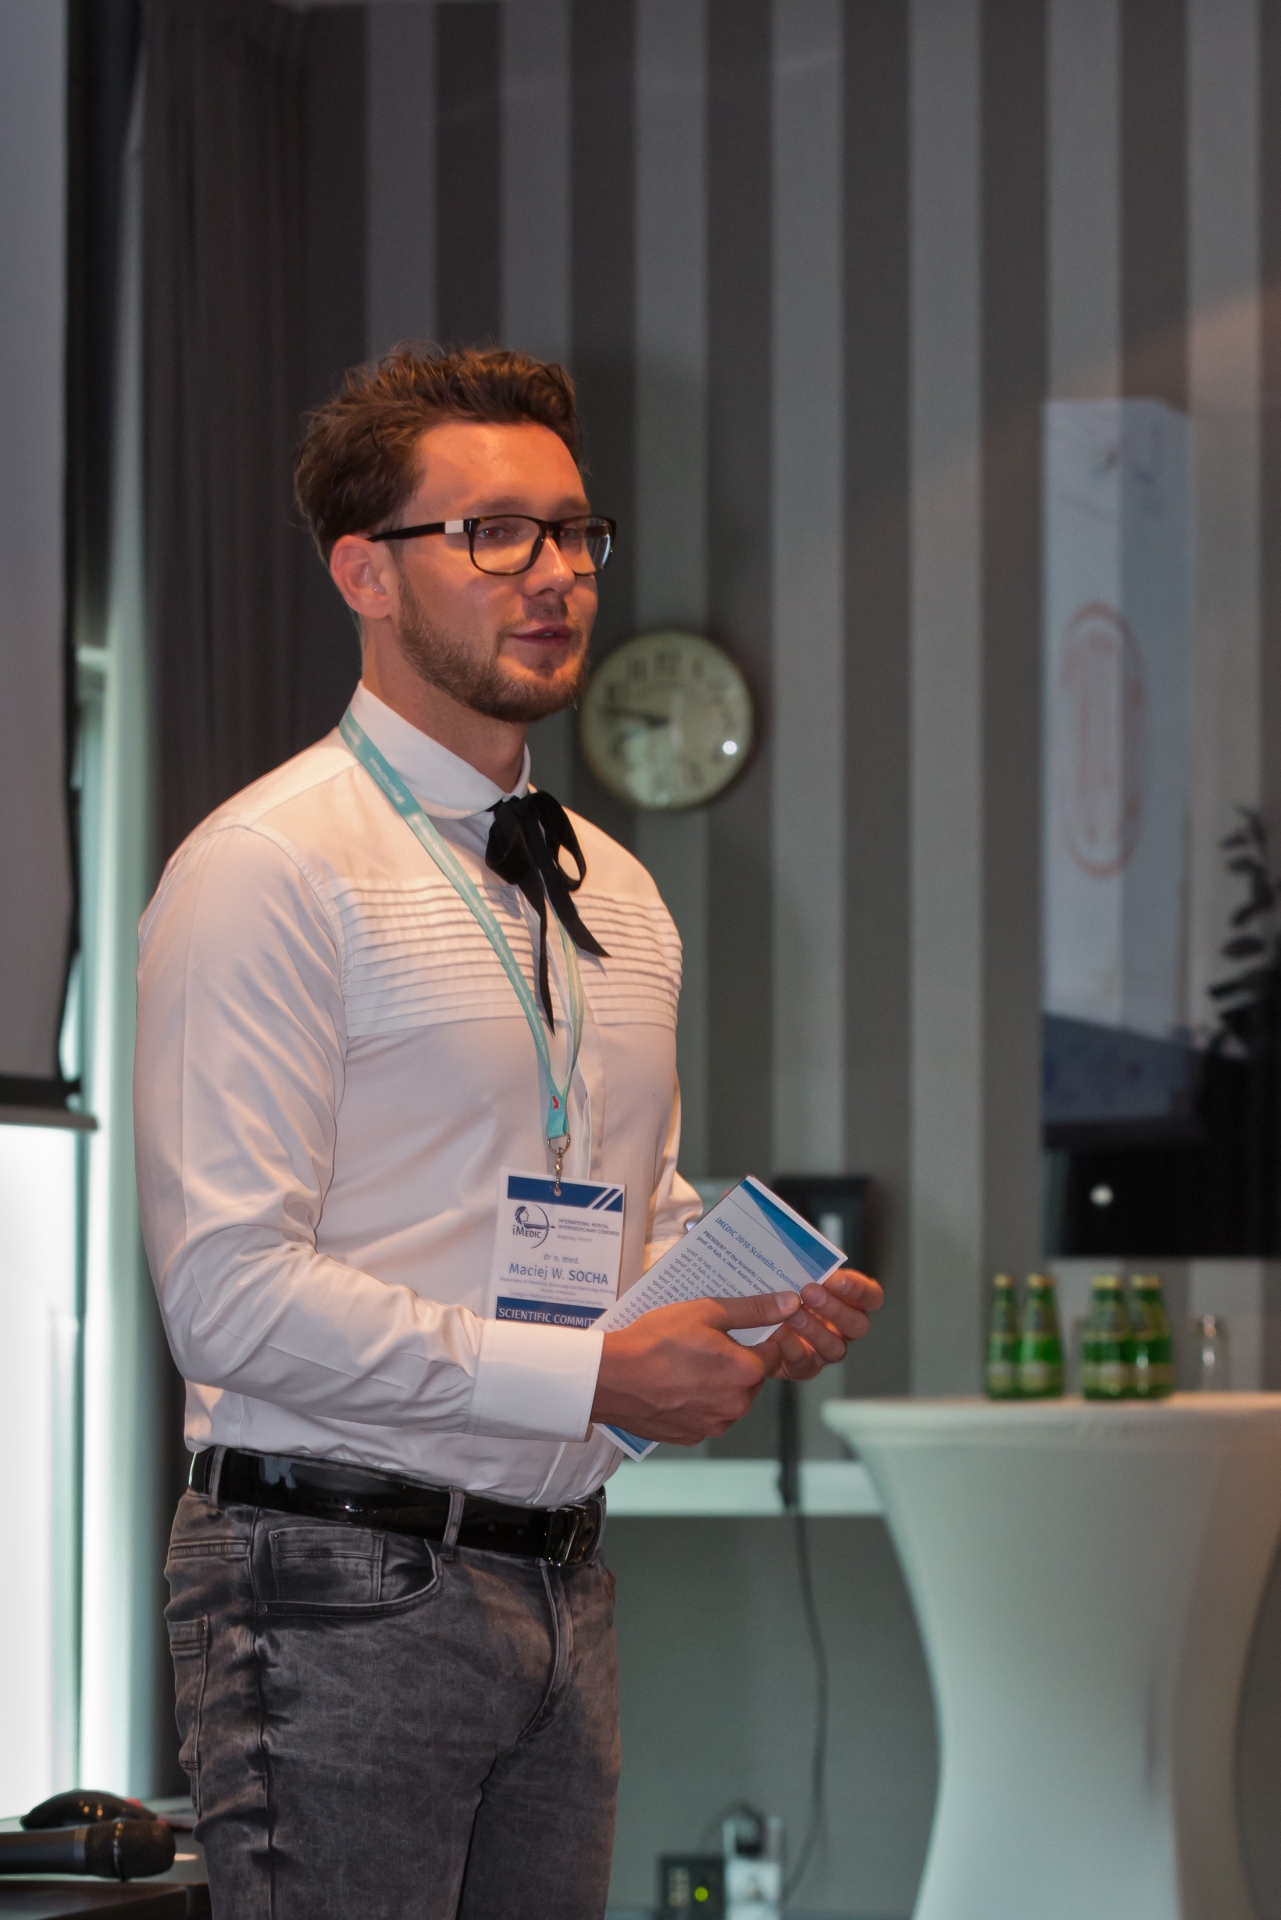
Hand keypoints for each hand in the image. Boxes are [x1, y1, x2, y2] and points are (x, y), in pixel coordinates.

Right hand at [590, 1292, 800, 1445]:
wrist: (612, 1378)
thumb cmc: (657, 1340)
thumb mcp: (706, 1312)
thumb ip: (754, 1309)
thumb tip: (792, 1304)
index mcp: (746, 1372)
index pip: (772, 1353)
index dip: (755, 1339)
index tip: (730, 1332)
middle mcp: (737, 1405)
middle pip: (750, 1378)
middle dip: (734, 1362)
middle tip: (702, 1344)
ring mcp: (713, 1425)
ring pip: (728, 1399)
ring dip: (716, 1384)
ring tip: (684, 1365)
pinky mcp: (691, 1437)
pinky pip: (705, 1416)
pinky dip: (696, 1403)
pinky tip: (674, 1386)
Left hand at [757, 1268, 882, 1382]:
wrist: (747, 1318)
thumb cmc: (772, 1288)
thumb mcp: (786, 1270)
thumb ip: (799, 1262)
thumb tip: (802, 1244)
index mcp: (846, 1301)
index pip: (871, 1297)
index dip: (859, 1289)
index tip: (836, 1278)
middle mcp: (841, 1328)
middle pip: (858, 1325)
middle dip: (835, 1308)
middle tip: (810, 1291)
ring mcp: (823, 1350)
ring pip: (835, 1348)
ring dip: (815, 1330)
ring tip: (792, 1314)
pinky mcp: (802, 1367)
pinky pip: (804, 1362)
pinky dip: (790, 1346)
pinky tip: (774, 1332)